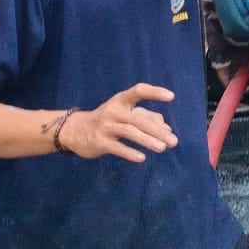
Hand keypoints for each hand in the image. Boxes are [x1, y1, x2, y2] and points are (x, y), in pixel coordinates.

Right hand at [58, 83, 177, 162]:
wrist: (74, 130)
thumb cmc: (107, 120)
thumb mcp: (125, 114)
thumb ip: (146, 118)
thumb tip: (167, 128)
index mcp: (121, 100)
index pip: (139, 91)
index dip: (154, 92)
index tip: (172, 97)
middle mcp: (113, 111)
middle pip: (138, 119)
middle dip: (157, 131)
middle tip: (174, 141)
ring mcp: (105, 126)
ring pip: (129, 132)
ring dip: (147, 141)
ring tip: (162, 148)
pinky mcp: (99, 141)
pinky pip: (116, 147)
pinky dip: (129, 152)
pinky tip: (142, 158)